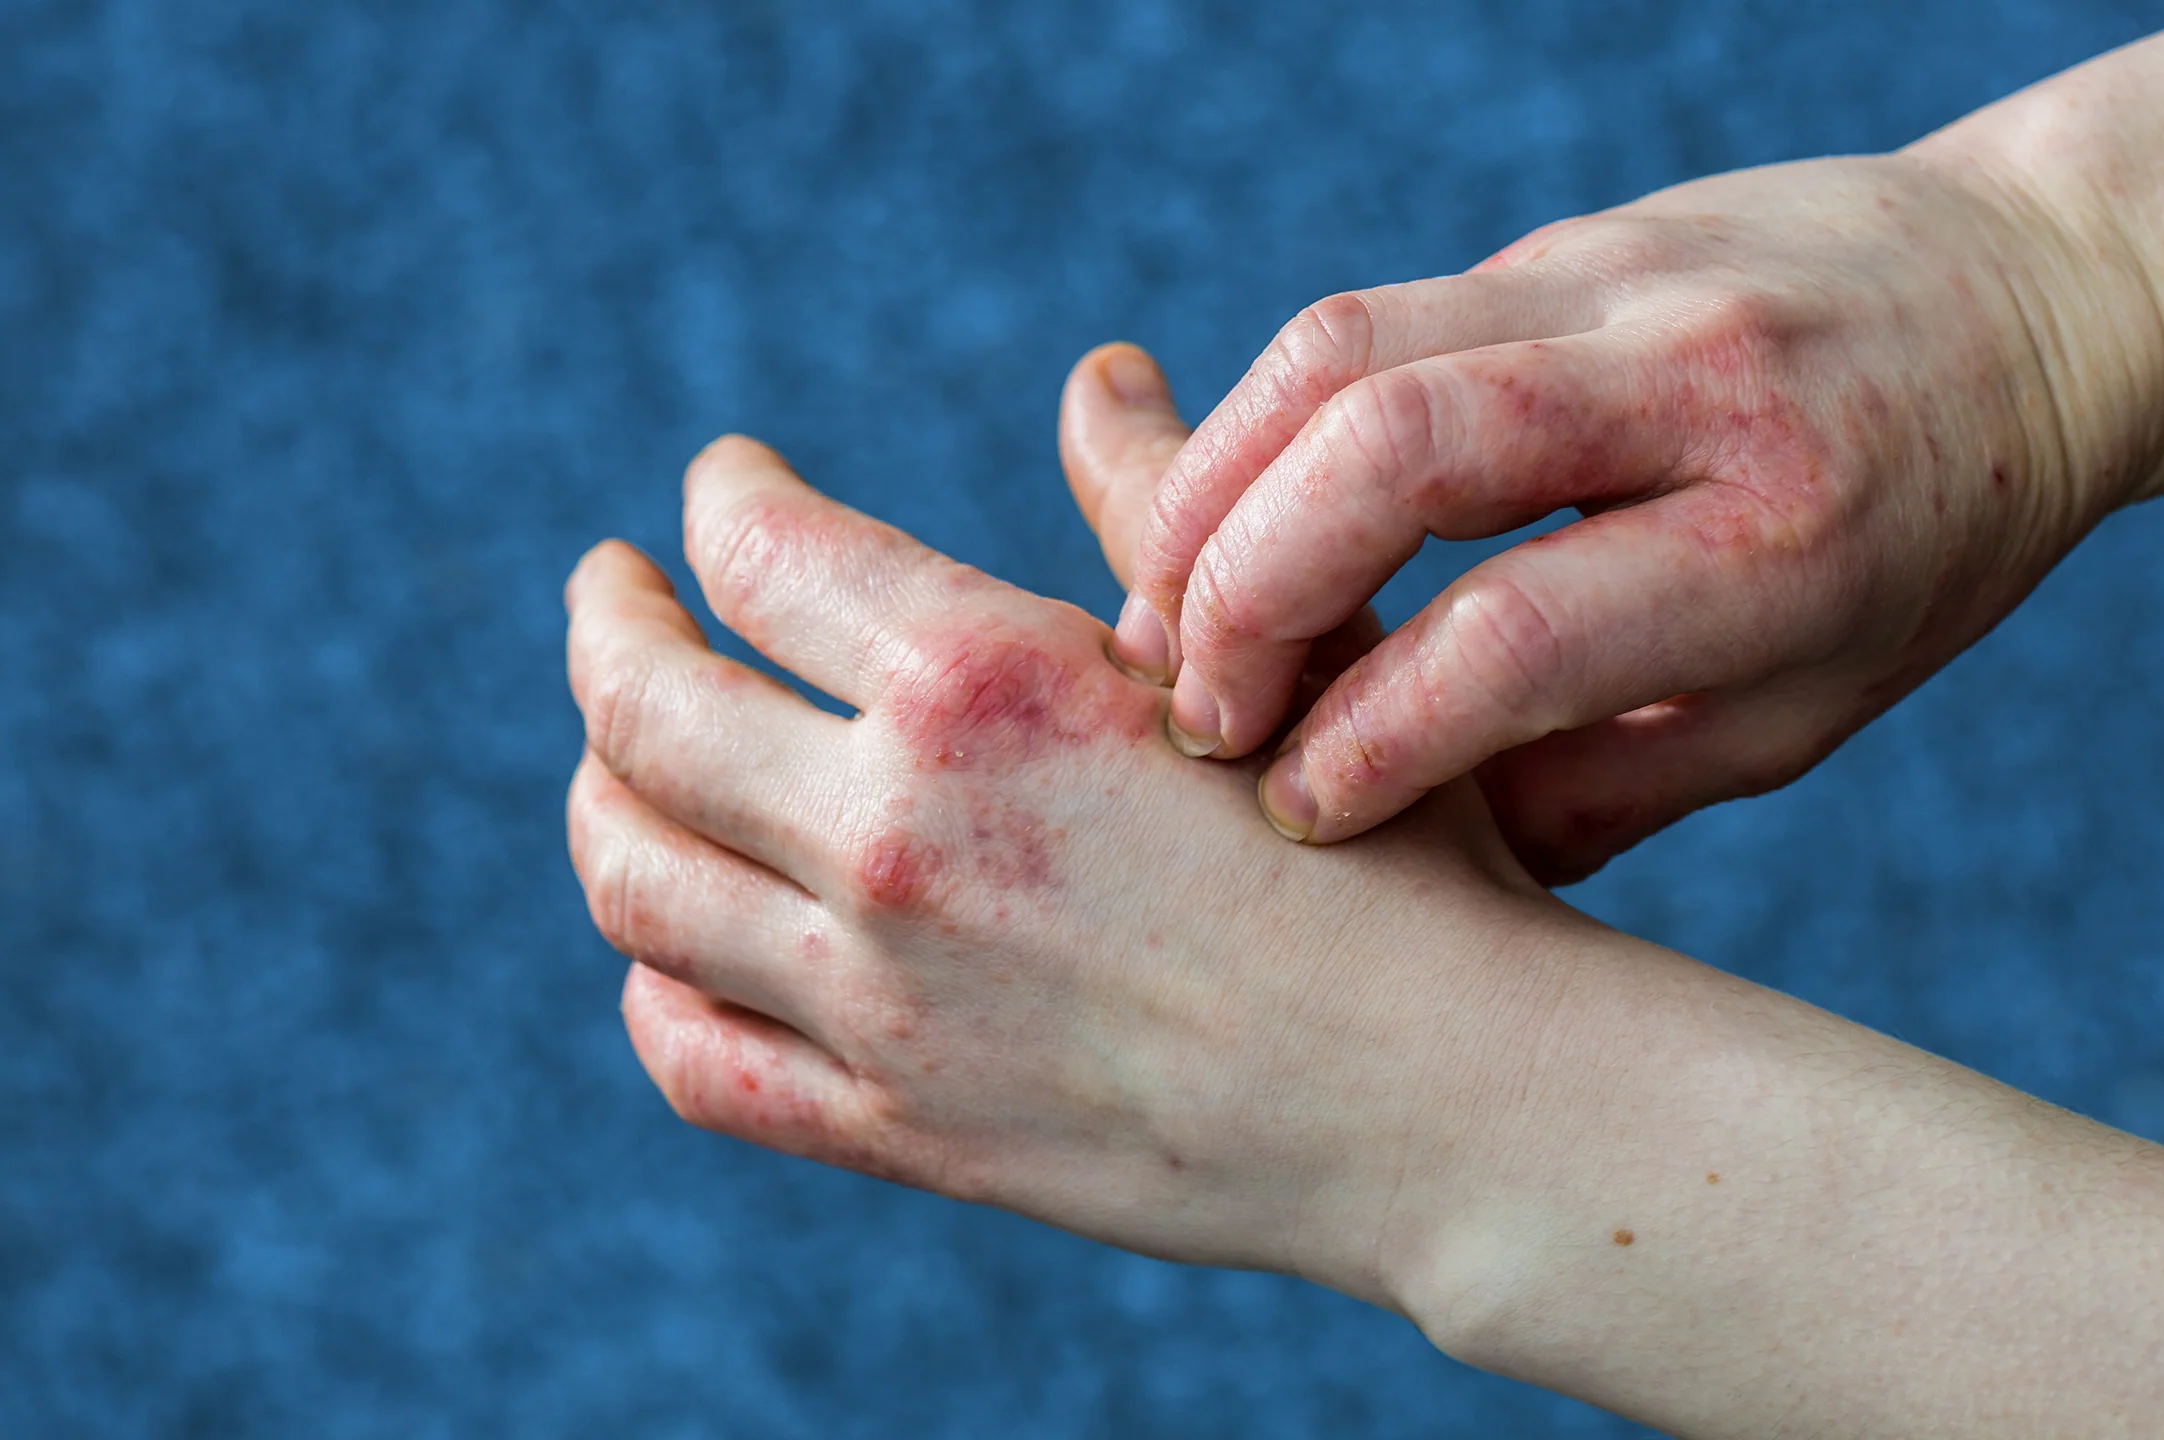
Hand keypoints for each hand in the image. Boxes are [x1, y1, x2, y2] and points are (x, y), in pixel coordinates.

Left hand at [561, 434, 1554, 1306]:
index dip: (716, 498)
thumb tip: (1097, 374)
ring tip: (618, 753)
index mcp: (985, 685)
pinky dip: (653, 982)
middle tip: (610, 591)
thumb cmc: (1403, 849)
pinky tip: (672, 944)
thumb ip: (1157, 508)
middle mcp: (895, 836)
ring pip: (635, 878)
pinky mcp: (900, 1129)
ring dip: (600, 791)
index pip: (759, 551)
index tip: (716, 485)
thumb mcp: (1288, 649)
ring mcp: (880, 998)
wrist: (1448, 1099)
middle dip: (606, 625)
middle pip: (643, 708)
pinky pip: (693, 1057)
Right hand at [1111, 151, 2163, 881]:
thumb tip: (1423, 867)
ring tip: (1166, 613)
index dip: (1369, 737)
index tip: (1296, 810)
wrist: (2038, 294)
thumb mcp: (1815, 704)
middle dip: (1241, 591)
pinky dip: (1268, 423)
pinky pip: (1372, 316)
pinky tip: (1241, 519)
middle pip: (1392, 447)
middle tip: (1193, 709)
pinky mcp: (1564, 236)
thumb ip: (1615, 781)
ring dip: (1212, 489)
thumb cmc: (1931, 539)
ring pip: (1343, 347)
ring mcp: (1623, 275)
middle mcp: (1699, 380)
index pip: (1516, 632)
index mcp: (1785, 538)